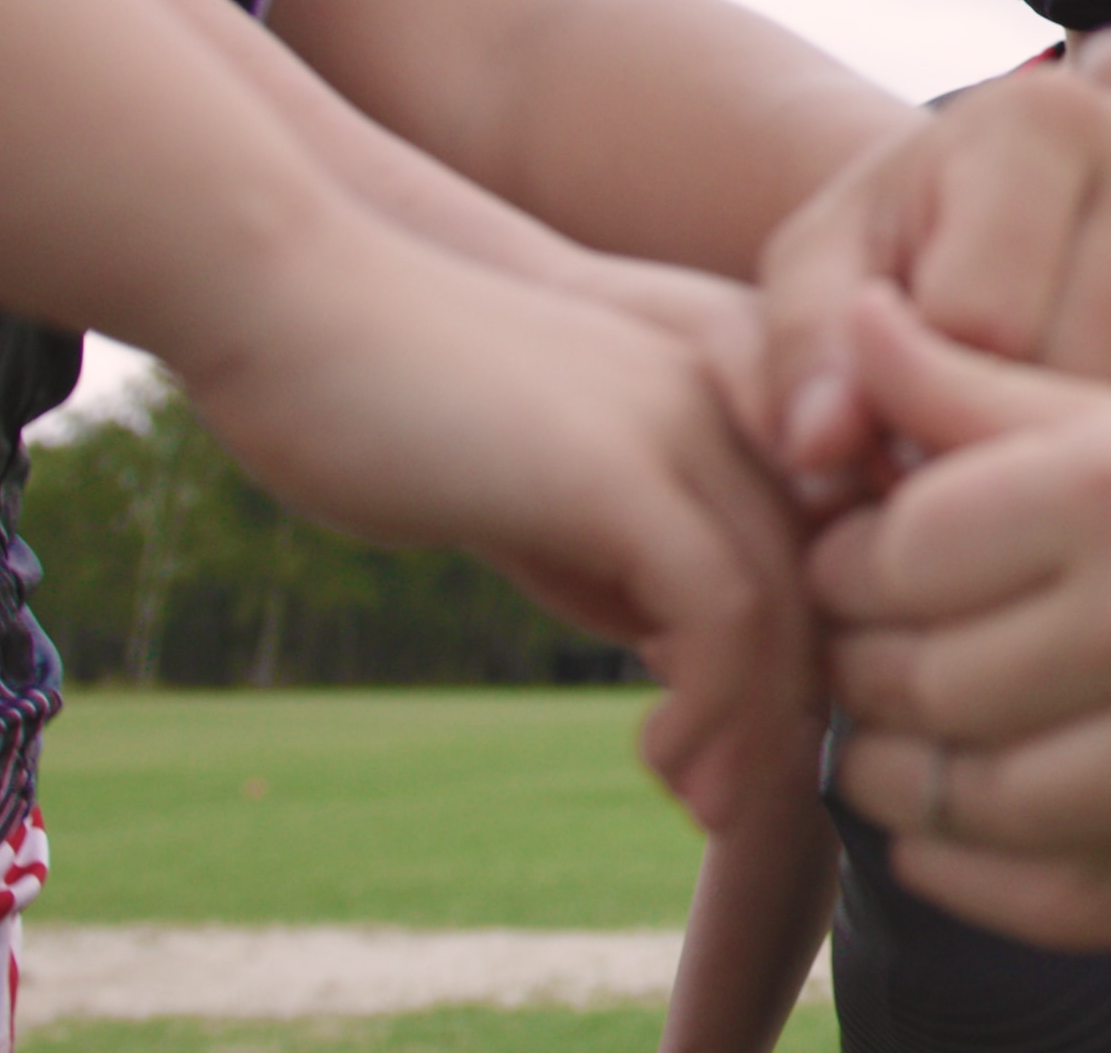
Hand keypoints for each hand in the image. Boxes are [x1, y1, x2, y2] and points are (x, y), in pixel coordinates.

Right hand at [166, 227, 818, 830]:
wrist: (286, 302)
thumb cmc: (395, 394)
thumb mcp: (543, 486)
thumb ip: (622, 552)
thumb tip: (679, 653)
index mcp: (727, 377)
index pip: (816, 532)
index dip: (799, 651)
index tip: (741, 745)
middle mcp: (736, 388)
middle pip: (823, 575)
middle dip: (791, 708)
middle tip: (738, 804)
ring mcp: (687, 419)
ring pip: (787, 605)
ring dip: (756, 731)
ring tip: (707, 807)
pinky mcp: (625, 468)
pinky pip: (721, 613)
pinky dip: (712, 710)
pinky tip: (659, 757)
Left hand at [754, 31, 1110, 506]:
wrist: (984, 221)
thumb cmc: (893, 250)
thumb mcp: (817, 281)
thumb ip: (802, 356)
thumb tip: (822, 446)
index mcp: (1038, 114)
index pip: (977, 325)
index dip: (905, 411)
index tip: (868, 426)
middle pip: (1066, 367)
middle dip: (978, 442)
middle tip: (919, 456)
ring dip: (1048, 459)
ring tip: (983, 436)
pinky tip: (1055, 435)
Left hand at [801, 302, 1110, 947]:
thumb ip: (979, 388)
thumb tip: (849, 332)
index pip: (895, 557)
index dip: (844, 566)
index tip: (850, 563)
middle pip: (921, 685)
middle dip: (862, 672)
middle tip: (858, 654)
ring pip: (974, 804)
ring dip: (897, 781)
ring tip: (885, 745)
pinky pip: (1067, 901)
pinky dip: (977, 880)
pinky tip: (940, 836)